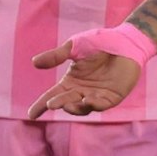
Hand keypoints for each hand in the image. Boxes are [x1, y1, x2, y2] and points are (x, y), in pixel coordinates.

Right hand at [27, 31, 145, 117]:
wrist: (125, 40)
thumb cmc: (99, 42)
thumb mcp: (74, 47)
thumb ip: (56, 56)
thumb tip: (34, 63)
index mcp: (71, 81)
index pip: (53, 95)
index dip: (41, 105)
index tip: (31, 115)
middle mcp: (82, 91)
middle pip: (66, 102)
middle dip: (58, 104)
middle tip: (50, 104)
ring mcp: (97, 95)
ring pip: (83, 108)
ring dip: (74, 108)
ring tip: (66, 104)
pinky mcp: (112, 97)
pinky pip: (102, 105)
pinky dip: (94, 104)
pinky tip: (88, 100)